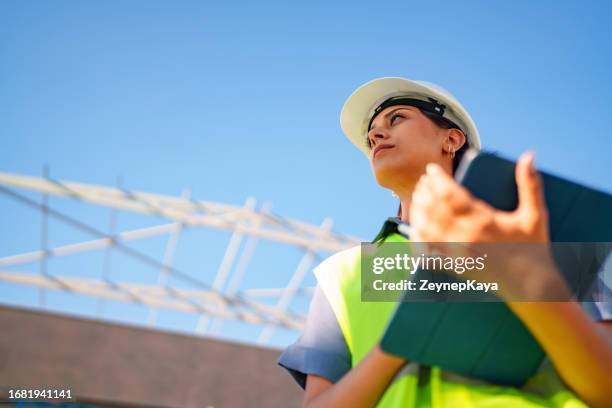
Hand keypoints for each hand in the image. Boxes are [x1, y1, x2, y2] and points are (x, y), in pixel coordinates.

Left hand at [408, 151, 569, 300]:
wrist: (532, 286)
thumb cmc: (534, 249)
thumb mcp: (535, 215)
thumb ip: (530, 184)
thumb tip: (530, 155)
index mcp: (484, 221)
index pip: (450, 194)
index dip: (437, 179)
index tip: (431, 169)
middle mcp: (466, 237)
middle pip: (433, 209)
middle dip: (425, 192)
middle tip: (424, 181)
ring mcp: (457, 253)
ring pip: (425, 229)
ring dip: (418, 211)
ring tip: (418, 199)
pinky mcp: (453, 267)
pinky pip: (426, 253)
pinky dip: (417, 239)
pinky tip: (415, 228)